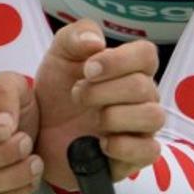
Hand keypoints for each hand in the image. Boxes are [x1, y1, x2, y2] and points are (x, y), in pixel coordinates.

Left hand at [33, 19, 163, 187]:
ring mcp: (141, 127)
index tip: (88, 68)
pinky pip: (148, 151)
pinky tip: (100, 143)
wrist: (41, 132)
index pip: (147, 54)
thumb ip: (76, 36)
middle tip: (77, 95)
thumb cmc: (58, 89)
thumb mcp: (59, 55)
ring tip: (90, 119)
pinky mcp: (135, 157)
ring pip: (153, 116)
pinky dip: (123, 146)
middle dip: (104, 91)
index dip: (119, 60)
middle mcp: (142, 96)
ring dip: (115, 116)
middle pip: (144, 86)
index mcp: (129, 67)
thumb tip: (96, 42)